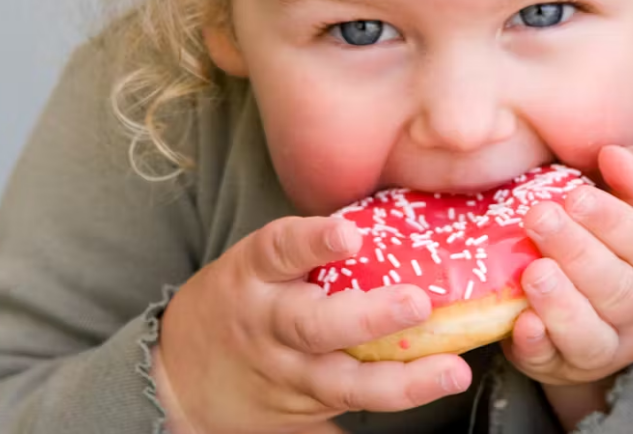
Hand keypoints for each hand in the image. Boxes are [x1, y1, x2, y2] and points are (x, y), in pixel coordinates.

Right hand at [155, 215, 471, 433]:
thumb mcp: (256, 266)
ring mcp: (285, 374)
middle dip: (370, 316)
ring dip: (401, 381)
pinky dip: (390, 404)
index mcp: (254, 274)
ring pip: (341, 383)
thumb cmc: (238, 300)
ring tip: (451, 371)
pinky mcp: (300, 412)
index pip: (279, 249)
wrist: (181, 376)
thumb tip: (394, 219)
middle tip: (417, 302)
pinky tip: (429, 395)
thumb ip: (309, 251)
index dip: (313, 241)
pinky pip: (348, 411)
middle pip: (314, 325)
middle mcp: (267, 325)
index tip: (349, 234)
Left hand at [503, 146, 632, 394]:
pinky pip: (554, 361)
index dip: (613, 221)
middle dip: (577, 252)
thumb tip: (614, 153)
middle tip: (538, 218)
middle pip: (617, 288)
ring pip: (591, 333)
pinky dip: (538, 345)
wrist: (601, 313)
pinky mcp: (564, 366)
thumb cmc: (616, 244)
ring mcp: (608, 346)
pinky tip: (522, 323)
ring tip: (533, 272)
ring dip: (561, 303)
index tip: (575, 196)